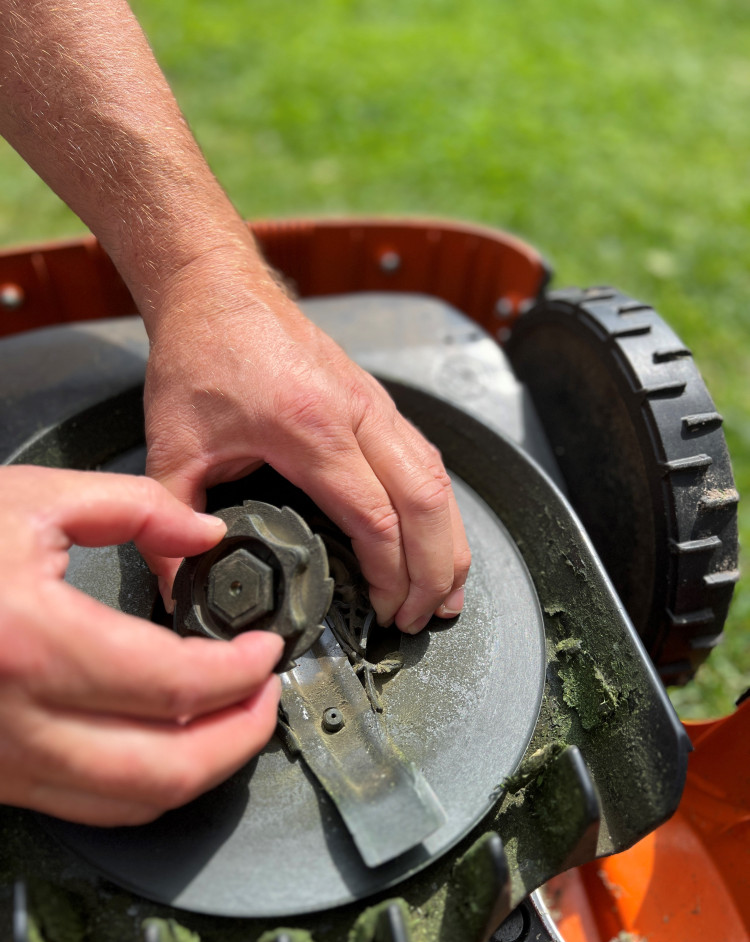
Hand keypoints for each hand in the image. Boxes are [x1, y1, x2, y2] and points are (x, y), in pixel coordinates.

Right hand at [0, 466, 282, 825]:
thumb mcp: (31, 499)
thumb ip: (133, 508)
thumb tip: (202, 533)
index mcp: (33, 641)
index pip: (175, 683)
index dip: (241, 672)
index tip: (264, 652)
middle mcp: (18, 718)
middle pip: (166, 768)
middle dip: (240, 739)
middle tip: (266, 700)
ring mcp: (4, 758)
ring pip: (131, 804)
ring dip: (201, 771)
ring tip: (233, 725)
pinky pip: (90, 806)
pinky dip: (146, 787)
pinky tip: (168, 746)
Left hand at [143, 257, 470, 633]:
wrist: (219, 289)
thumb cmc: (201, 355)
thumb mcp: (172, 445)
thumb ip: (172, 521)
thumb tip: (180, 588)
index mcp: (311, 429)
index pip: (375, 516)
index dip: (390, 574)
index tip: (385, 613)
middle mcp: (358, 414)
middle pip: (424, 501)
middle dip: (434, 570)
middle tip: (423, 618)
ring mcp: (375, 404)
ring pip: (438, 479)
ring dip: (450, 540)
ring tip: (449, 591)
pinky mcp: (377, 401)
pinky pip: (427, 459)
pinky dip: (440, 506)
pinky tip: (438, 535)